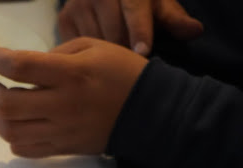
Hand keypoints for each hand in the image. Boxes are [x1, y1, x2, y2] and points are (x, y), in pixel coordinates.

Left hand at [0, 37, 147, 157]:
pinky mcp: (63, 148)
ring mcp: (61, 131)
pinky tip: (15, 122)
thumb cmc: (122, 73)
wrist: (151, 112)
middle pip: (5, 105)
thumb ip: (54, 54)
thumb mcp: (93, 47)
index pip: (19, 67)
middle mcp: (62, 105)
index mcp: (70, 74)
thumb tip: (22, 67)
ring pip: (9, 131)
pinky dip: (11, 137)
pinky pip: (24, 150)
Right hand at [58, 0, 202, 55]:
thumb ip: (174, 19)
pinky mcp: (64, 19)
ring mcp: (78, 6)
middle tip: (132, 68)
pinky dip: (87, 56)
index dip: (140, 32)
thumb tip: (195, 31)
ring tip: (113, 66)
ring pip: (93, 43)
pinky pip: (76, 47)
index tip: (143, 52)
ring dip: (104, 58)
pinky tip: (95, 60)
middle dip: (124, 52)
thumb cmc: (137, 2)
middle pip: (113, 33)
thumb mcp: (157, 5)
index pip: (134, 10)